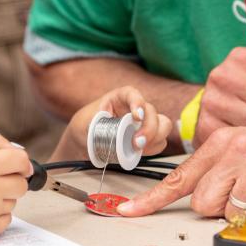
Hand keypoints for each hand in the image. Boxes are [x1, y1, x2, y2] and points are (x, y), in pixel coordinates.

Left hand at [52, 86, 172, 161]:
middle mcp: (135, 107)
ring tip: (139, 148)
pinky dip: (155, 147)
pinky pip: (160, 140)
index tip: (136, 117)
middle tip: (137, 142)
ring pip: (162, 124)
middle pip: (151, 111)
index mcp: (119, 97)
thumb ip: (92, 122)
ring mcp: (143, 122)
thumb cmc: (85, 127)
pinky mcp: (147, 136)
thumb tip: (106, 121)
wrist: (87, 141)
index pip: (132, 94)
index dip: (137, 102)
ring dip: (156, 137)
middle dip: (149, 128)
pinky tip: (141, 152)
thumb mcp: (83, 122)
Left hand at [117, 120, 245, 220]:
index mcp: (221, 142)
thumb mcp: (244, 147)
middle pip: (204, 203)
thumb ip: (219, 170)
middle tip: (245, 193)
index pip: (179, 176)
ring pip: (234, 211)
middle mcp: (237, 149)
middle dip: (221, 207)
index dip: (151, 198)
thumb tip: (201, 199)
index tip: (128, 210)